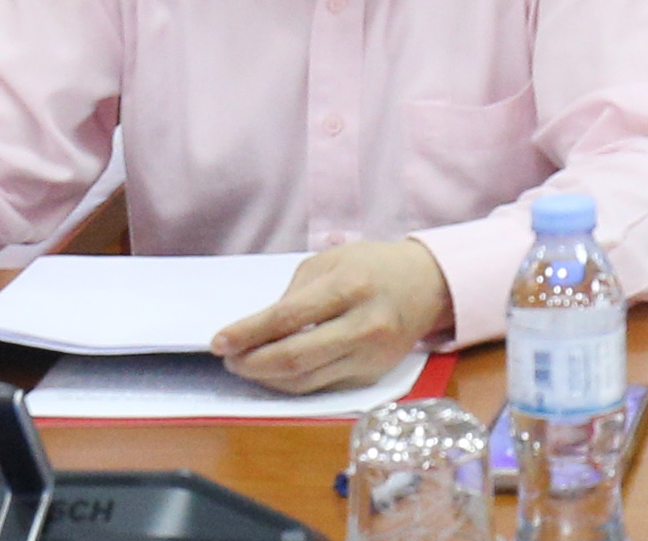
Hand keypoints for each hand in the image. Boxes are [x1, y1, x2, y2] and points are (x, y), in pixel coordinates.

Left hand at [211, 240, 451, 394]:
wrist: (428, 285)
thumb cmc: (373, 266)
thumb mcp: (332, 260)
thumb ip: (295, 293)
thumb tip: (258, 330)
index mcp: (351, 287)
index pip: (288, 317)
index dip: (247, 333)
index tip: (219, 341)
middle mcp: (364, 325)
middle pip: (294, 358)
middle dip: (251, 363)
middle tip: (229, 358)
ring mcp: (370, 356)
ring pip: (303, 381)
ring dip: (265, 377)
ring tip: (246, 365)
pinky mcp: (372, 376)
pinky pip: (320, 386)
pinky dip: (290, 382)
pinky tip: (276, 370)